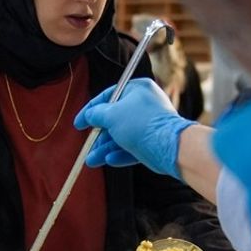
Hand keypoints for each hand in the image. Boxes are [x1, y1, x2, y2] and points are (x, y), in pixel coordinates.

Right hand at [74, 78, 191, 177]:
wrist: (172, 146)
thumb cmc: (142, 124)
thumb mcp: (112, 115)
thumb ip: (97, 114)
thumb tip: (89, 115)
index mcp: (137, 89)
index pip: (108, 96)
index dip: (91, 110)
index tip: (78, 124)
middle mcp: (145, 105)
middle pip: (115, 119)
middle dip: (99, 135)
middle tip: (87, 146)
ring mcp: (150, 125)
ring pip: (122, 136)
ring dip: (105, 148)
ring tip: (92, 160)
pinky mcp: (153, 143)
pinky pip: (133, 147)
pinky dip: (120, 154)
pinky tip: (109, 160)